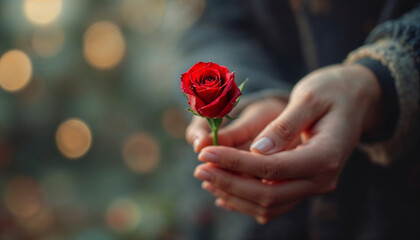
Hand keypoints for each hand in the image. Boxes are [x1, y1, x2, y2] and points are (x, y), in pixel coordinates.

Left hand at [194, 64, 381, 222]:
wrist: (357, 99)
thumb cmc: (333, 91)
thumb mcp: (310, 98)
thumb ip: (284, 126)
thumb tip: (257, 151)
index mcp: (325, 155)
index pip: (272, 169)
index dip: (234, 163)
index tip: (205, 152)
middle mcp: (322, 179)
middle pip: (268, 194)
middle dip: (229, 182)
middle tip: (199, 169)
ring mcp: (314, 185)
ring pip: (269, 205)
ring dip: (234, 194)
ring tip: (206, 176)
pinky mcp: (305, 184)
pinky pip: (274, 202)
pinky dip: (247, 200)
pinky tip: (224, 189)